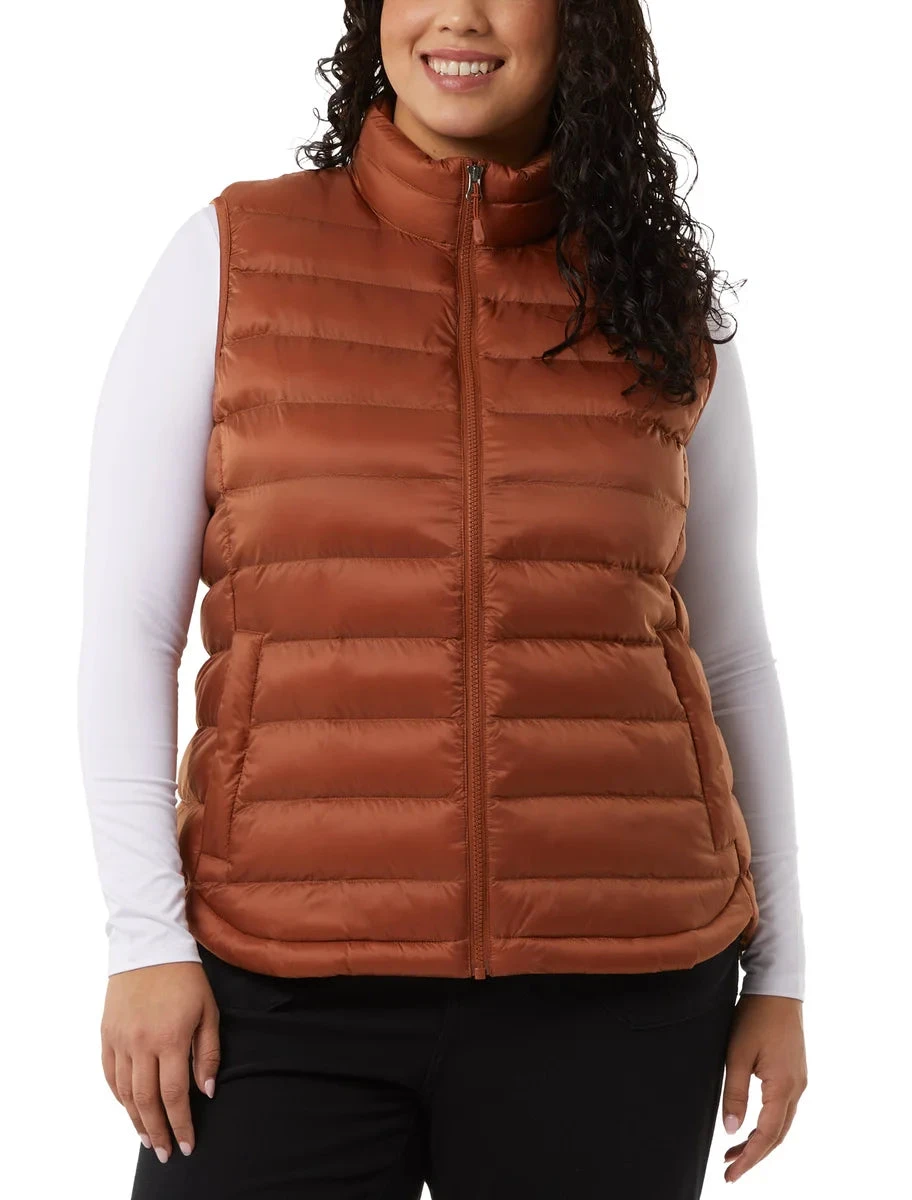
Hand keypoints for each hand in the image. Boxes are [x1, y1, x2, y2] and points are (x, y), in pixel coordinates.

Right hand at [100, 961, 219, 1161]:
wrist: (150, 946)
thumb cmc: (185, 978)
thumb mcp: (208, 1011)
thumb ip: (207, 1053)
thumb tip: (206, 1091)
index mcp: (170, 1038)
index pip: (174, 1095)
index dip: (181, 1124)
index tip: (187, 1144)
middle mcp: (141, 1044)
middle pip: (146, 1101)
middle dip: (158, 1132)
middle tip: (166, 1153)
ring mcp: (120, 1040)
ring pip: (125, 1093)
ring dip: (136, 1121)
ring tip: (148, 1139)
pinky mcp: (106, 1034)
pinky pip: (110, 1075)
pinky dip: (119, 1096)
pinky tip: (130, 1108)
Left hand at [720, 993, 806, 1182]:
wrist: (777, 989)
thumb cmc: (755, 1017)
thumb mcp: (736, 1054)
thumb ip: (734, 1093)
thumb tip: (731, 1130)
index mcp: (783, 1087)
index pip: (767, 1135)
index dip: (750, 1158)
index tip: (731, 1174)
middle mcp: (797, 1089)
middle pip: (778, 1135)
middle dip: (754, 1155)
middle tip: (730, 1170)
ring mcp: (799, 1081)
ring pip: (782, 1124)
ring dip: (760, 1141)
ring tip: (734, 1153)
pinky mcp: (795, 1074)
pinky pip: (784, 1110)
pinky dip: (768, 1125)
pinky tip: (751, 1126)